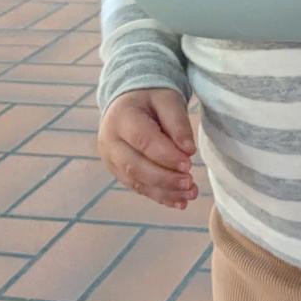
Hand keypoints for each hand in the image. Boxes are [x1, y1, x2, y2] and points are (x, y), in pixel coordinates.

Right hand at [97, 88, 198, 210]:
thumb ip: (178, 123)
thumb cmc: (151, 98)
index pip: (143, 140)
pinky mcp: (118, 172)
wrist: (129, 102)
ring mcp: (111, 159)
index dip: (166, 155)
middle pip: (136, 166)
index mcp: (121, 117)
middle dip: (165, 178)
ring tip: (190, 194)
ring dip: (165, 191)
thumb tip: (189, 151)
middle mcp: (110, 140)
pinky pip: (138, 188)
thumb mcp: (167, 99)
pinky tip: (180, 201)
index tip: (189, 163)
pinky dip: (160, 196)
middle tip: (190, 182)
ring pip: (136, 182)